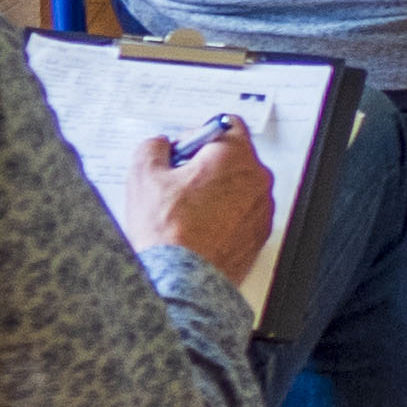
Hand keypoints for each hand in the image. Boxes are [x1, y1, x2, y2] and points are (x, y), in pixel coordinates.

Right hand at [122, 126, 274, 285]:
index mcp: (235, 156)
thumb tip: (160, 146)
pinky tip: (199, 228)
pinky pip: (242, 214)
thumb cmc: (169, 232)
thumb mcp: (144, 175)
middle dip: (206, 165)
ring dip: (216, 191)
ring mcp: (262, 209)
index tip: (182, 152)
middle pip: (233, 157)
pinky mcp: (259, 235)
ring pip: (238, 187)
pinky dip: (225, 216)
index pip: (226, 124)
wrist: (182, 281)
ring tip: (186, 211)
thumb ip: (153, 147)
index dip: (198, 135)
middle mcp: (257, 180)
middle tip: (178, 183)